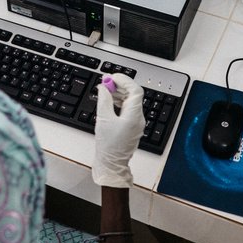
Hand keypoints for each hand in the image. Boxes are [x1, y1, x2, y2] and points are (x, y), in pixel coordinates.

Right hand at [92, 73, 144, 187]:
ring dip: (119, 93)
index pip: (135, 90)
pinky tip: (109, 101)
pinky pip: (127, 109)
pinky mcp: (131, 127)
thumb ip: (104, 100)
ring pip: (130, 102)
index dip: (124, 80)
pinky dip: (119, 102)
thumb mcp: (103, 119)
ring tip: (105, 90)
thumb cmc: (109, 146)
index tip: (112, 76)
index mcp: (134, 115)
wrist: (111, 165)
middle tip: (106, 81)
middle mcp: (138, 118)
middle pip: (133, 95)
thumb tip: (103, 87)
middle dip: (120, 85)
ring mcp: (136, 123)